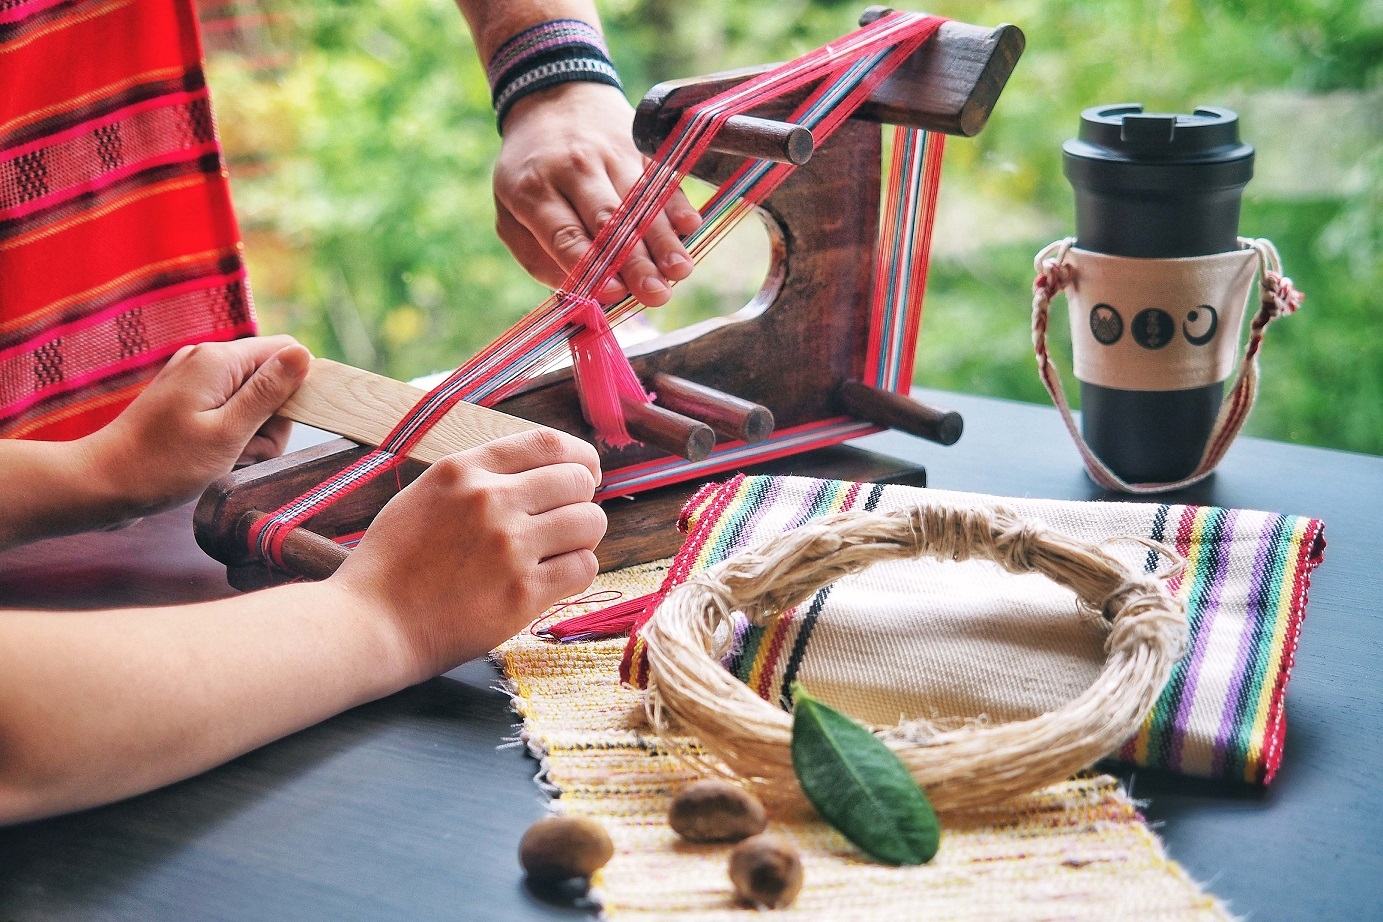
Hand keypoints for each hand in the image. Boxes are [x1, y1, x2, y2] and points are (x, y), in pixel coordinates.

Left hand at [83, 335, 311, 517]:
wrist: (103, 484)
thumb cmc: (164, 465)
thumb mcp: (227, 432)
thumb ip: (267, 392)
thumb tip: (303, 354)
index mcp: (218, 361)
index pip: (286, 351)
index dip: (299, 386)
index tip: (284, 425)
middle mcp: (206, 360)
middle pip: (271, 380)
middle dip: (272, 420)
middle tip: (244, 449)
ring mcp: (194, 380)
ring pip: (253, 400)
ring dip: (252, 433)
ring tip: (225, 458)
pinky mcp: (187, 400)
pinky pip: (229, 411)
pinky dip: (231, 435)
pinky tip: (213, 456)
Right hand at [332, 429, 606, 679]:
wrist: (371, 624)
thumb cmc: (393, 563)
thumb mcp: (426, 495)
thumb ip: (478, 477)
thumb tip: (539, 471)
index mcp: (465, 470)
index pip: (548, 442)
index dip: (578, 458)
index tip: (584, 473)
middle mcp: (490, 500)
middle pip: (577, 481)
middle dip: (582, 499)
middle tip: (567, 521)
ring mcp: (510, 547)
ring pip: (590, 523)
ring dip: (584, 536)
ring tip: (561, 550)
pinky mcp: (523, 593)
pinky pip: (584, 567)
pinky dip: (577, 571)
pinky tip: (553, 579)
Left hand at [494, 81, 703, 305]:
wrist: (551, 96)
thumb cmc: (530, 172)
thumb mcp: (510, 211)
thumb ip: (537, 256)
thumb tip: (580, 293)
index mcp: (534, 190)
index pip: (565, 234)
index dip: (592, 264)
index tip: (615, 292)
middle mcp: (574, 169)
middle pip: (609, 221)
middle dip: (635, 261)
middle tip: (657, 294)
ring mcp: (610, 154)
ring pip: (640, 202)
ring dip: (663, 239)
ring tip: (680, 271)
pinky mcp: (639, 146)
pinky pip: (661, 177)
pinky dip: (677, 202)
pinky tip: (690, 227)